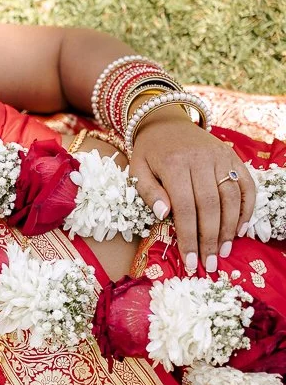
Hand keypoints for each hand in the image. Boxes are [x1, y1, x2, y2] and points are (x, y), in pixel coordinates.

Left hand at [129, 112, 255, 274]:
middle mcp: (201, 160)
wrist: (165, 121)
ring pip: (231, 197)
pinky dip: (246, 207)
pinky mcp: (232, 156)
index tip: (191, 261)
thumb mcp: (137, 170)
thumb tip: (165, 215)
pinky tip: (239, 229)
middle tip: (211, 263)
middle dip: (211, 239)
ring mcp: (220, 157)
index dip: (189, 237)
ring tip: (224, 251)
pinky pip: (246, 184)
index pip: (185, 208)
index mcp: (174, 165)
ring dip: (230, 228)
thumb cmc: (149, 152)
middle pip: (211, 206)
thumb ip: (149, 192)